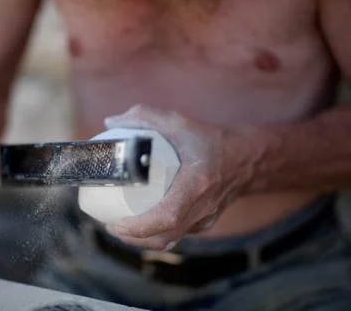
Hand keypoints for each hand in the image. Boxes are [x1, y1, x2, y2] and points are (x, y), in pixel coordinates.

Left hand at [104, 105, 252, 249]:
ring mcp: (205, 218)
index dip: (140, 226)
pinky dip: (156, 235)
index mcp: (197, 183)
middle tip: (110, 226)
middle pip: (165, 237)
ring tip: (120, 229)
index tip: (117, 223)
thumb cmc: (212, 140)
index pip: (167, 216)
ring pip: (170, 240)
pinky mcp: (204, 222)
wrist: (246, 159)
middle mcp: (202, 206)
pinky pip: (177, 235)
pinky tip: (141, 224)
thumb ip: (144, 116)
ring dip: (142, 241)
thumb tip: (111, 122)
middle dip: (133, 238)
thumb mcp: (178, 122)